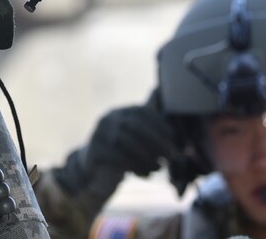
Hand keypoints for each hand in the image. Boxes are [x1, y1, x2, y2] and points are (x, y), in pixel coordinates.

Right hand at [53, 88, 171, 202]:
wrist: (93, 166)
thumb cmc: (120, 148)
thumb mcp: (132, 131)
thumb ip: (145, 116)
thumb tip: (158, 91)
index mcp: (120, 112)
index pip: (141, 111)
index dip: (158, 122)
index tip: (172, 135)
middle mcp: (108, 119)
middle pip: (135, 127)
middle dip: (156, 142)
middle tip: (170, 156)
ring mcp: (99, 134)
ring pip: (127, 144)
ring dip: (147, 157)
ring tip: (159, 168)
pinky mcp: (95, 152)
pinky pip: (117, 159)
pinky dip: (135, 167)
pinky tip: (145, 174)